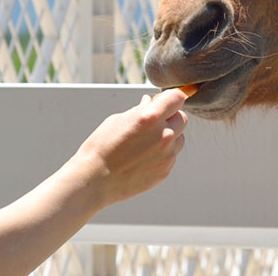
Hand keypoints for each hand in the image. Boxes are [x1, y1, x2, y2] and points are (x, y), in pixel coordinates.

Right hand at [66, 88, 188, 208]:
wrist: (94, 180)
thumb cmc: (102, 147)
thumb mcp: (118, 119)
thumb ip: (140, 110)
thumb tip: (151, 102)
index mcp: (151, 118)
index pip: (177, 97)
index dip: (170, 98)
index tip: (162, 102)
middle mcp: (164, 135)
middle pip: (182, 118)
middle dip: (170, 117)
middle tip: (152, 123)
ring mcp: (167, 155)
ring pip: (179, 138)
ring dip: (169, 136)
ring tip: (146, 143)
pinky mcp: (165, 170)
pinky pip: (171, 156)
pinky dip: (163, 153)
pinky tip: (143, 157)